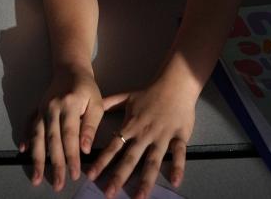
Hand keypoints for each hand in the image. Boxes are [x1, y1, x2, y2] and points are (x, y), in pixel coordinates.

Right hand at [20, 67, 103, 190]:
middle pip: (52, 140)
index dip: (71, 156)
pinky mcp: (36, 109)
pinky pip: (28, 125)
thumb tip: (84, 149)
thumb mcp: (97, 103)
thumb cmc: (86, 88)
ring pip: (38, 136)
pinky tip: (24, 151)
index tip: (75, 174)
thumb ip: (90, 126)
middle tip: (58, 184)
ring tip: (37, 178)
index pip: (70, 135)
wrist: (70, 69)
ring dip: (37, 158)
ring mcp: (42, 109)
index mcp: (70, 105)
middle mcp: (52, 108)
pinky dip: (25, 138)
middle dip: (55, 164)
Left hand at [87, 81, 196, 198]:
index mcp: (131, 126)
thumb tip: (90, 108)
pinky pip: (179, 153)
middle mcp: (145, 134)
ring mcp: (162, 136)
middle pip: (130, 158)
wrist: (175, 84)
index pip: (113, 146)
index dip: (102, 161)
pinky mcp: (179, 136)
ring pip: (153, 161)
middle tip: (109, 194)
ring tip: (139, 196)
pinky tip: (175, 182)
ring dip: (146, 180)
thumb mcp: (126, 96)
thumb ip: (109, 104)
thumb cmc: (149, 92)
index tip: (91, 176)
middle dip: (119, 176)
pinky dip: (178, 167)